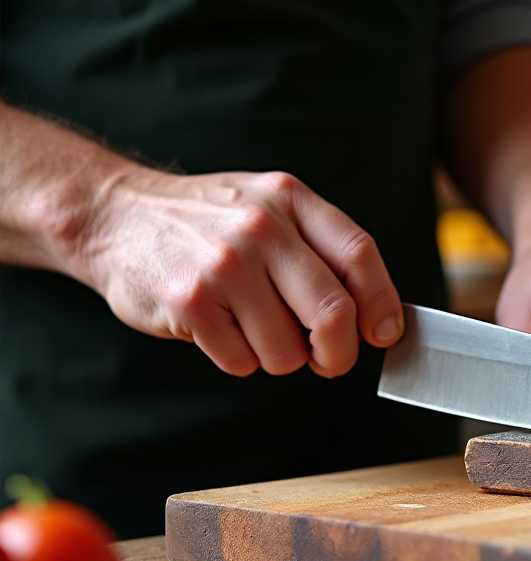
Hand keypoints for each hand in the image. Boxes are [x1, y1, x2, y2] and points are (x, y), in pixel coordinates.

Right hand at [84, 169, 402, 376]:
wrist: (114, 214)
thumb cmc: (205, 222)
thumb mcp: (268, 207)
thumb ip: (319, 249)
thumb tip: (375, 317)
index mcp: (291, 200)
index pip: (360, 255)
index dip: (382, 303)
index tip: (386, 334)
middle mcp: (262, 227)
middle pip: (334, 313)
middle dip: (338, 354)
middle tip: (328, 361)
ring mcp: (225, 264)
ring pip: (287, 351)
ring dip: (278, 357)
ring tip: (251, 326)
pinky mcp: (190, 301)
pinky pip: (242, 361)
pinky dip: (238, 358)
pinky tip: (217, 327)